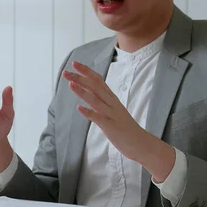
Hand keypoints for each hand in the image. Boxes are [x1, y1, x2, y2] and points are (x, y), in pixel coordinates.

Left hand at [62, 61, 174, 181]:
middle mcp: (111, 103)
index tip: (74, 63)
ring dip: (82, 92)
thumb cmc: (124, 127)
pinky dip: (89, 113)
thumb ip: (102, 100)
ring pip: (96, 100)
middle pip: (95, 87)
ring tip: (70, 84)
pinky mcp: (111, 127)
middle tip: (65, 72)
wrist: (140, 143)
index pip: (98, 80)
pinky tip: (79, 108)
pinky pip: (99, 119)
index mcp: (111, 98)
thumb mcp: (113, 109)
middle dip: (79, 78)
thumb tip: (89, 90)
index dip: (86, 71)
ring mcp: (111, 115)